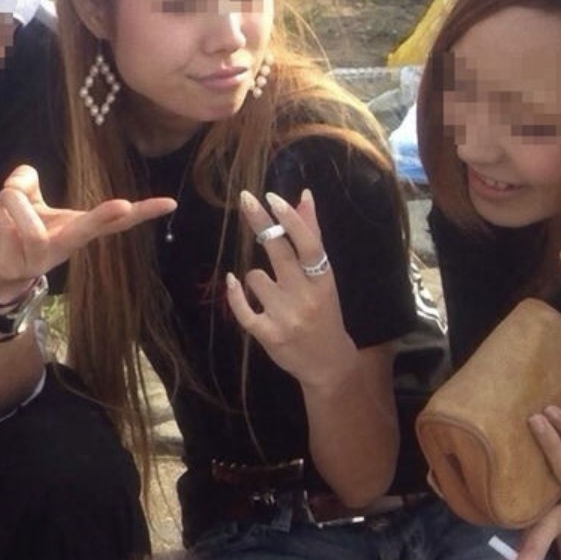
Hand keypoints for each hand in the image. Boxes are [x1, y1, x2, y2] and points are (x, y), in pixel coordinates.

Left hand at [0, 164, 174, 307]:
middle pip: (89, 232)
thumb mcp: (25, 197)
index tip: (170, 203)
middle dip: (105, 216)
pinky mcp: (17, 266)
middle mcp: (65, 246)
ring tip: (5, 196)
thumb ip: (25, 180)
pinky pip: (6, 230)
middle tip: (123, 204)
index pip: (116, 221)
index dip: (142, 212)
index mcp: (76, 229)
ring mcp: (42, 259)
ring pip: (32, 228)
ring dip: (14, 201)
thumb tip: (18, 184)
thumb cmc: (15, 230)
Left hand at [223, 189, 358, 389]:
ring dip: (256, 278)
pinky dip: (235, 294)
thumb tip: (303, 196)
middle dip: (261, 222)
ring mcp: (286, 317)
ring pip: (255, 276)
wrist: (328, 363)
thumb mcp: (324, 278)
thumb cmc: (324, 312)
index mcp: (323, 280)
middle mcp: (306, 296)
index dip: (290, 220)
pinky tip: (232, 283)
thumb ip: (312, 237)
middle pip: (279, 252)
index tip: (271, 197)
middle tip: (245, 198)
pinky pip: (242, 307)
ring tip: (271, 292)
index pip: (308, 244)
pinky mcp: (268, 335)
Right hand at [501, 406, 560, 559]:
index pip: (543, 534)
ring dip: (551, 445)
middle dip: (538, 498)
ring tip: (533, 419)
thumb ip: (536, 469)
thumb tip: (488, 457)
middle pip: (555, 518)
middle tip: (508, 515)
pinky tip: (554, 412)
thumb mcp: (560, 463)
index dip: (527, 556)